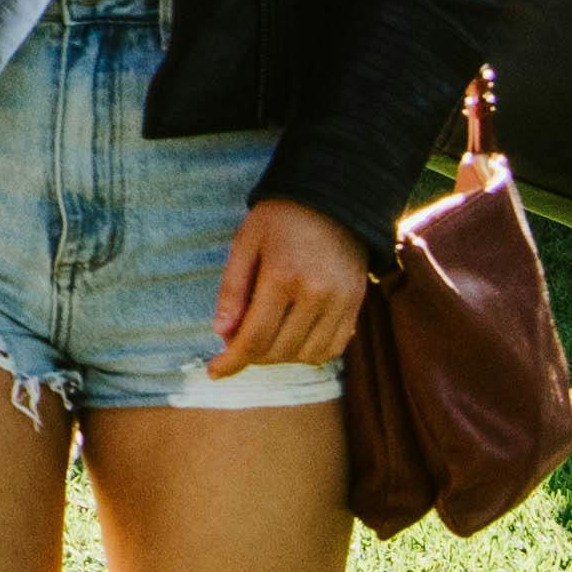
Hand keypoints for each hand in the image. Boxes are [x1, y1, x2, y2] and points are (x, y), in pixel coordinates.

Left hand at [207, 194, 380, 379]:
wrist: (334, 199)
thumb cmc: (281, 218)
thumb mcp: (245, 243)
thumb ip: (232, 289)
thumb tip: (223, 334)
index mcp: (283, 276)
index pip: (255, 338)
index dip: (232, 362)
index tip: (214, 372)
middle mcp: (317, 294)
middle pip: (279, 351)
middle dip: (251, 356)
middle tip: (236, 341)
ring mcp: (341, 302)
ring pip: (306, 355)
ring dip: (280, 357)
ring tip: (265, 337)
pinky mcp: (356, 305)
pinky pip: (333, 348)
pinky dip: (309, 353)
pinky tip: (292, 339)